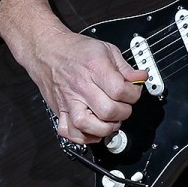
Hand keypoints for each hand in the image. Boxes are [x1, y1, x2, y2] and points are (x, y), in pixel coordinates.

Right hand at [0, 0, 146, 144]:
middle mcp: (80, 86)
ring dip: (105, 128)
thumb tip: (140, 78)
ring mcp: (68, 101)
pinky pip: (70, 133)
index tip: (132, 92)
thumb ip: (125, 67)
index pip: (119, 90)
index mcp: (94, 68)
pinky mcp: (60, 111)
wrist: (47, 50)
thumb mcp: (106, 49)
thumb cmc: (75, 50)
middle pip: (108, 110)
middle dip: (123, 112)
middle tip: (123, 106)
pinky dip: (84, 137)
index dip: (133, 94)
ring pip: (87, 126)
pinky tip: (94, 129)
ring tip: (110, 120)